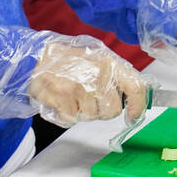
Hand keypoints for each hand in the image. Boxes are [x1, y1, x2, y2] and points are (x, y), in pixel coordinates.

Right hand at [26, 37, 147, 127]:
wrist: (38, 57)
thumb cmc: (69, 59)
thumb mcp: (98, 58)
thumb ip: (118, 75)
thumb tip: (139, 96)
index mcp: (109, 63)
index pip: (135, 87)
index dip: (138, 106)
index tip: (133, 115)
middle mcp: (97, 75)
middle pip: (113, 110)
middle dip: (103, 110)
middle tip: (91, 97)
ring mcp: (80, 88)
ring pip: (92, 117)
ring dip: (84, 111)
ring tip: (75, 94)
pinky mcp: (63, 100)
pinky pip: (73, 119)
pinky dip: (68, 114)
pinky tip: (64, 99)